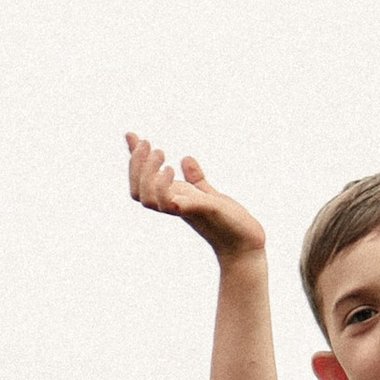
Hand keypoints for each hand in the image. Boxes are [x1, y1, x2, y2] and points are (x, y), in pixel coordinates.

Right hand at [126, 133, 267, 263]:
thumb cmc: (228, 222)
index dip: (134, 162)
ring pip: (148, 200)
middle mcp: (174, 207)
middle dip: (137, 166)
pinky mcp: (200, 212)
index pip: (142, 183)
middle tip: (151, 143)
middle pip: (138, 192)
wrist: (246, 244)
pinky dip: (166, 188)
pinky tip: (172, 169)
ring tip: (161, 154)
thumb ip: (195, 178)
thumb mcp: (208, 193)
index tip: (133, 136)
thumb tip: (185, 158)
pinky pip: (173, 205)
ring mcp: (184, 211)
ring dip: (148, 176)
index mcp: (174, 200)